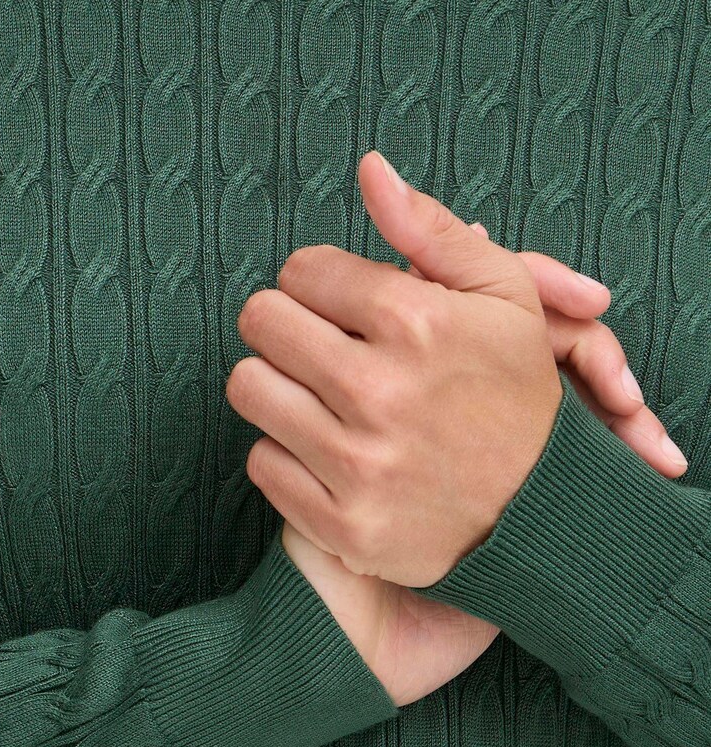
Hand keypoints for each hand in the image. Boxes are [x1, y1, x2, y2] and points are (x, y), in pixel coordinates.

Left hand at [273, 224, 678, 705]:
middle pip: (261, 322)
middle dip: (286, 325)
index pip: (300, 270)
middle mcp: (378, 393)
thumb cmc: (520, 396)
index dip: (318, 282)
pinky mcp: (343, 526)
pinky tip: (326, 453)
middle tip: (317, 345)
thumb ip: (431, 230)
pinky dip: (286, 455)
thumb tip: (369, 169)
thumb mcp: (504, 297)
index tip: (342, 305)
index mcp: (416, 324)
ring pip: (250, 390)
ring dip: (277, 387)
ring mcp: (357, 467)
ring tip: (318, 397)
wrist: (547, 514)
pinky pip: (262, 464)